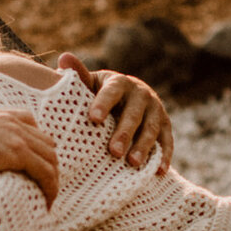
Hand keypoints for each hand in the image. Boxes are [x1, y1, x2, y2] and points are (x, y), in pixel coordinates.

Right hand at [0, 107, 58, 204]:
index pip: (28, 120)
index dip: (36, 140)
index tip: (34, 159)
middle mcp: (10, 122)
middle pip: (45, 141)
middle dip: (49, 163)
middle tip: (43, 185)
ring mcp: (16, 136)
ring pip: (50, 158)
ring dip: (52, 179)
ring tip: (48, 197)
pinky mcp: (18, 153)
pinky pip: (46, 173)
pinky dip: (50, 188)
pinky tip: (47, 202)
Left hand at [59, 54, 172, 173]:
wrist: (129, 100)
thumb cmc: (101, 96)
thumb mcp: (91, 85)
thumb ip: (79, 75)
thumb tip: (63, 57)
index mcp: (119, 83)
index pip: (112, 92)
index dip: (103, 104)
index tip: (93, 119)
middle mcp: (141, 94)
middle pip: (134, 114)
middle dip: (124, 132)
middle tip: (114, 151)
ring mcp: (155, 110)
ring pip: (151, 129)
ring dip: (143, 146)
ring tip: (133, 163)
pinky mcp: (165, 126)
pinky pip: (166, 142)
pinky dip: (164, 156)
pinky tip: (159, 172)